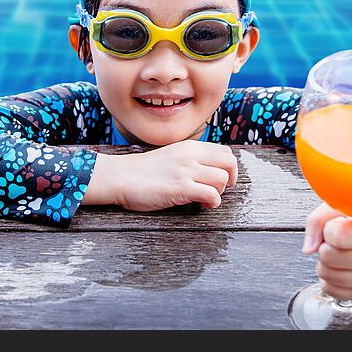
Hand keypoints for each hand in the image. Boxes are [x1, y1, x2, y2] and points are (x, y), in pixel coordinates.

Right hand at [82, 140, 237, 210]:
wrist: (121, 176)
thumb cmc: (144, 171)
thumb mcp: (172, 156)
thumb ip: (190, 159)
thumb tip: (209, 170)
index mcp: (190, 146)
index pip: (225, 151)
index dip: (227, 168)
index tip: (217, 179)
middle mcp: (191, 155)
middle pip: (230, 162)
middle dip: (230, 179)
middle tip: (218, 190)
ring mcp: (186, 171)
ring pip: (223, 179)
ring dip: (219, 192)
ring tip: (204, 198)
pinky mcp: (180, 188)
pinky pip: (212, 195)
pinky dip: (212, 203)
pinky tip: (200, 204)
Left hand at [302, 203, 351, 300]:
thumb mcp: (340, 206)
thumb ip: (317, 220)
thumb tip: (308, 249)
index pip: (337, 237)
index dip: (329, 228)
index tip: (339, 224)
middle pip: (329, 257)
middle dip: (325, 246)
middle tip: (338, 240)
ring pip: (327, 274)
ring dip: (325, 262)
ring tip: (340, 251)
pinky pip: (330, 289)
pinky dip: (328, 277)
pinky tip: (341, 266)